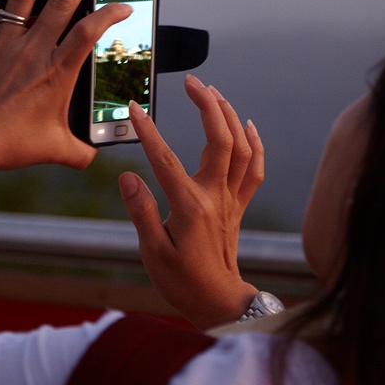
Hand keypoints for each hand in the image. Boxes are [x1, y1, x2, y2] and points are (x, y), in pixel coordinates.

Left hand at [0, 0, 132, 175]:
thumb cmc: (10, 145)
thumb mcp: (55, 150)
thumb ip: (81, 151)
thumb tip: (95, 156)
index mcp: (56, 72)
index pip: (90, 32)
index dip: (111, 14)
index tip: (123, 6)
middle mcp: (32, 50)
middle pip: (63, 0)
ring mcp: (3, 42)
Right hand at [118, 75, 263, 329]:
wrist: (219, 303)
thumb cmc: (182, 282)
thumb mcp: (152, 252)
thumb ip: (141, 211)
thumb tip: (128, 176)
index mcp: (189, 207)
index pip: (165, 160)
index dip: (148, 132)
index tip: (135, 109)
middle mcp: (215, 197)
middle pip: (219, 140)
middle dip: (207, 105)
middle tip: (192, 82)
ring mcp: (231, 200)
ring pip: (241, 148)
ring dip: (230, 116)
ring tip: (214, 92)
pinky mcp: (239, 206)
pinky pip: (255, 169)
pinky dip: (255, 144)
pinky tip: (248, 125)